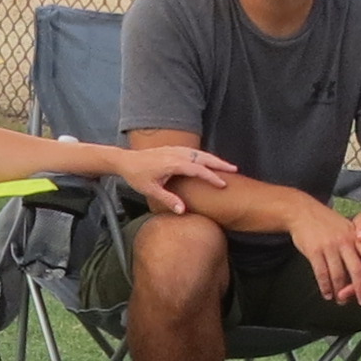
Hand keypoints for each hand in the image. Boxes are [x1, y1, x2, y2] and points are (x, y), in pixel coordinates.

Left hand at [110, 143, 235, 217]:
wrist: (126, 161)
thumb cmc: (137, 176)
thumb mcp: (150, 190)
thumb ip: (168, 200)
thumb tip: (182, 211)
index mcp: (172, 164)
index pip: (197, 170)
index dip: (211, 177)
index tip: (222, 184)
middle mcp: (176, 154)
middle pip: (202, 157)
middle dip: (219, 163)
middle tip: (234, 170)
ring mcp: (175, 150)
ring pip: (199, 152)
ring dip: (214, 158)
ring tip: (227, 166)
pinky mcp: (173, 149)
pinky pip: (193, 151)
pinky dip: (204, 155)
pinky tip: (210, 161)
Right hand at [287, 199, 360, 305]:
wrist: (304, 213)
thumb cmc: (328, 224)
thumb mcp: (347, 229)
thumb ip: (358, 246)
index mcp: (355, 236)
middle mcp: (345, 241)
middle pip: (356, 269)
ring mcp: (329, 246)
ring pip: (338, 275)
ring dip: (340, 291)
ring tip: (341, 301)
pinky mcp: (314, 251)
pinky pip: (322, 273)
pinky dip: (325, 287)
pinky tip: (327, 294)